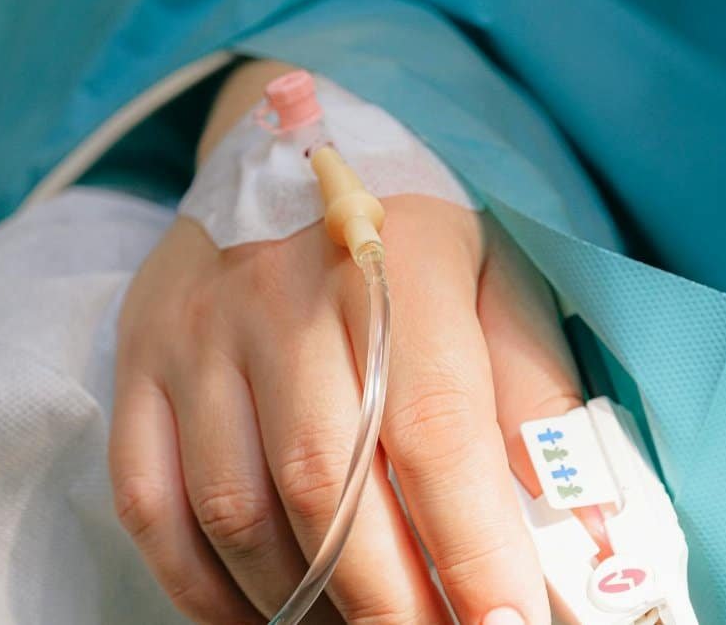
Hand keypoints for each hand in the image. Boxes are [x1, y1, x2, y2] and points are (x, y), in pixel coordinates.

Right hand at [109, 63, 580, 624]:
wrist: (277, 148)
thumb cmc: (407, 234)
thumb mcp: (496, 281)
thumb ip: (538, 399)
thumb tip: (588, 535)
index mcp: (392, 263)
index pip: (431, 427)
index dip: (472, 545)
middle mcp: (277, 296)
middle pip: (324, 484)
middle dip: (389, 603)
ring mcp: (194, 333)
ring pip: (234, 508)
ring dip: (299, 602)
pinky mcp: (138, 364)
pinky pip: (149, 503)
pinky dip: (200, 586)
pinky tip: (260, 614)